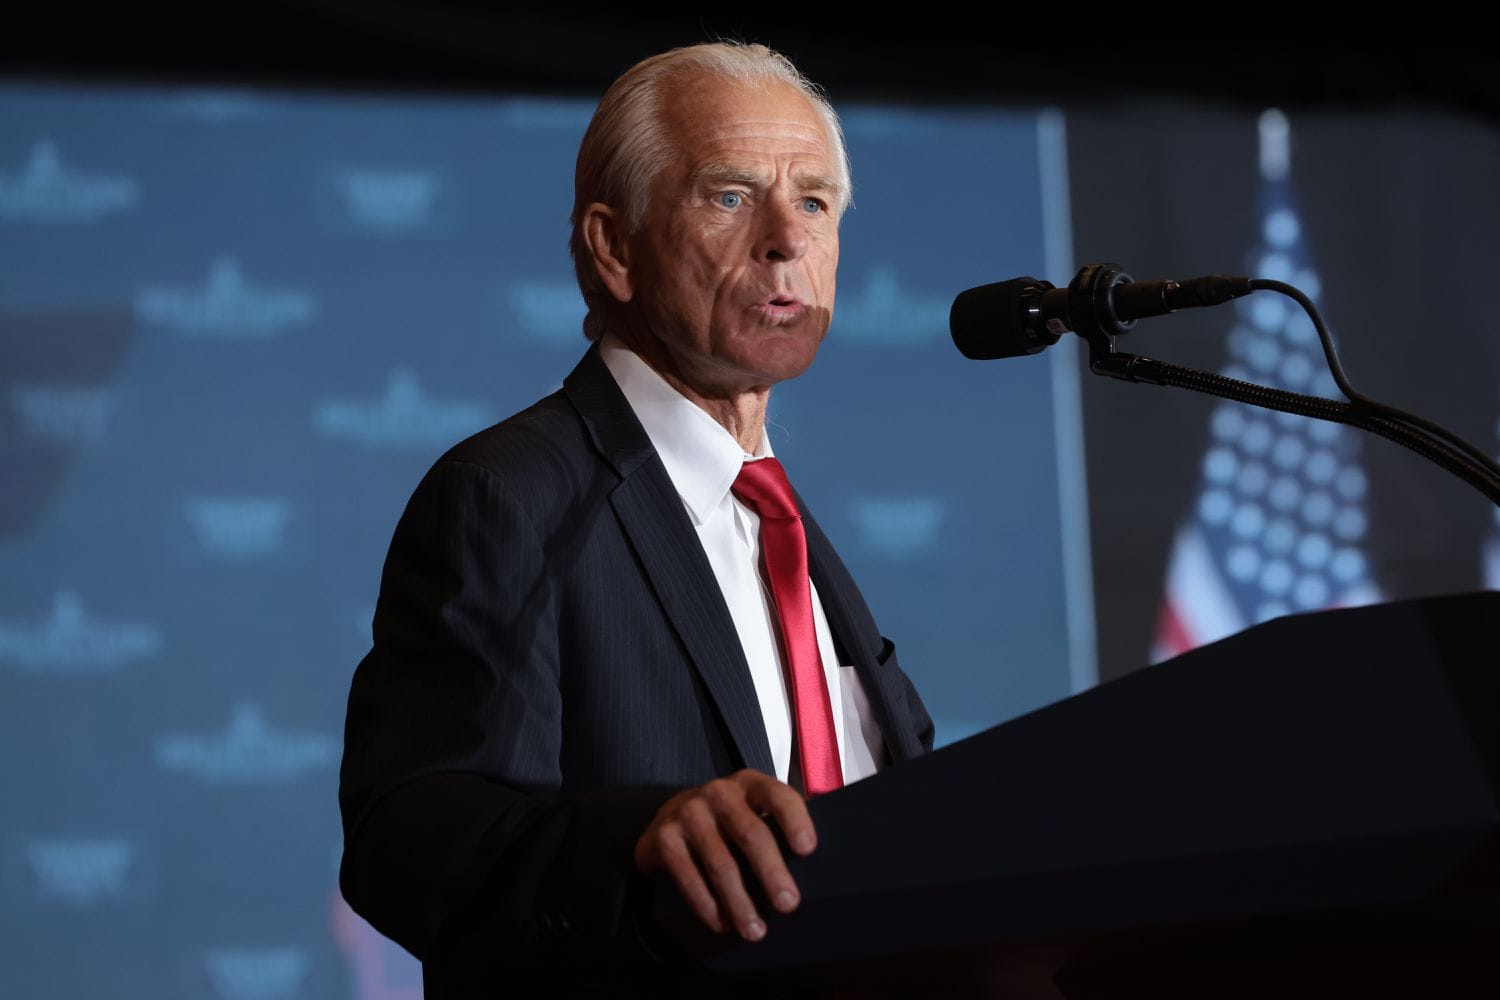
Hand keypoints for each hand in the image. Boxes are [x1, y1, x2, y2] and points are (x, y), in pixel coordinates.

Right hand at [634, 768, 815, 941]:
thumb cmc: (728, 822)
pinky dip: (707, 905)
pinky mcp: (664, 837)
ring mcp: (689, 812)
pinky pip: (688, 875)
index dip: (794, 820)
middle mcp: (718, 792)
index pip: (777, 795)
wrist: (670, 820)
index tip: (808, 849)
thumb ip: (784, 825)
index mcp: (750, 784)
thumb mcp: (755, 812)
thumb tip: (830, 861)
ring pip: (720, 862)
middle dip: (772, 873)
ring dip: (740, 902)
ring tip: (756, 931)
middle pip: (751, 833)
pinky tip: (722, 924)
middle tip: (788, 905)